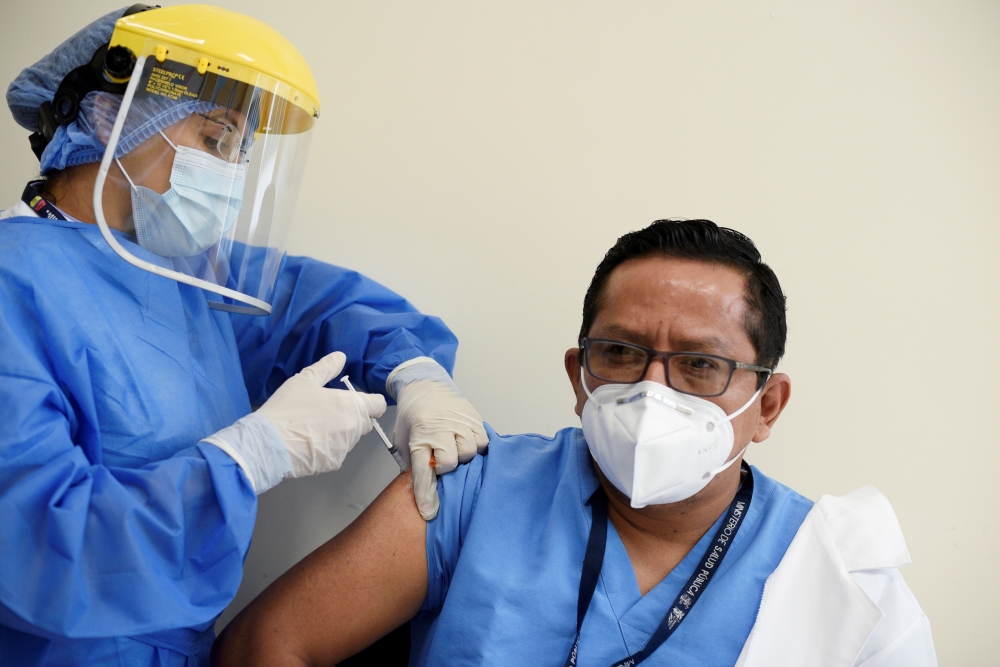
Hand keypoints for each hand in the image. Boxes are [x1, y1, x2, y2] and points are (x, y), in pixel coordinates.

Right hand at [258, 351, 386, 477]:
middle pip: (365, 422)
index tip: (359, 402)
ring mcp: (345, 447)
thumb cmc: (286, 409)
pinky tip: (309, 444)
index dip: (371, 402)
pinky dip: (328, 449)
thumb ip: (326, 368)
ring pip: (351, 439)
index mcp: (349, 404)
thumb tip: (341, 357)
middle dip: (354, 417)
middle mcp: (353, 426)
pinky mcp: (334, 463)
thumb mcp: (303, 381)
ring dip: (340, 433)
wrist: (268, 444)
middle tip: (328, 414)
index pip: (378, 405)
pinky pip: (338, 454)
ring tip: (314, 429)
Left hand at [392, 379, 487, 519]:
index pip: (423, 470)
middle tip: (440, 461)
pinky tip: (466, 443)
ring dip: (463, 457)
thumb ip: (411, 462)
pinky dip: (476, 446)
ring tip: (454, 449)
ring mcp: (460, 421)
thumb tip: (421, 489)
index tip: (429, 512)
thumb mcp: (403, 439)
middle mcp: (441, 427)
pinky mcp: (474, 418)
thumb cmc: (413, 414)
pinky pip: (483, 441)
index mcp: (420, 434)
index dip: (426, 494)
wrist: (425, 385)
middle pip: (451, 462)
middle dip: (446, 467)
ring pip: (470, 452)